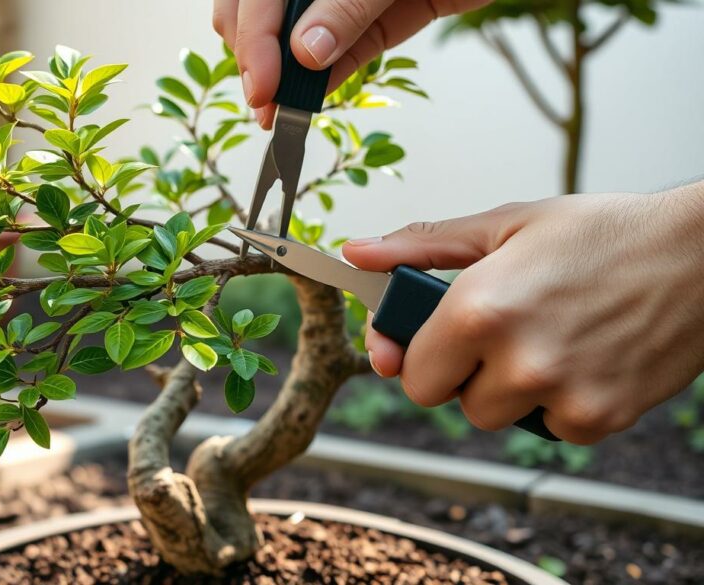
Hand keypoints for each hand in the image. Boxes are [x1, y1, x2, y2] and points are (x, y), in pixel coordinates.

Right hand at [213, 0, 490, 127]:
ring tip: (280, 112)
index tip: (263, 86)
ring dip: (280, 77)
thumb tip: (304, 53)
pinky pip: (335, 55)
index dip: (253, 39)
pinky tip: (309, 103)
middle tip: (266, 103)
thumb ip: (346, 5)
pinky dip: (319, 82)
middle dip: (253, 59)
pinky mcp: (370, 22)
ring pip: (285, 38)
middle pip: (254, 14)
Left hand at [343, 185, 703, 443]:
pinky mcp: (601, 417)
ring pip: (497, 416)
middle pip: (448, 401)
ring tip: (546, 338)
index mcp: (478, 307)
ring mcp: (560, 394)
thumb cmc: (600, 232)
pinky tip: (584, 356)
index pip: (410, 374)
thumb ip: (421, 246)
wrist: (700, 254)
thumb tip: (356, 253)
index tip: (422, 344)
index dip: (414, 357)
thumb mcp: (504, 224)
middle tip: (497, 332)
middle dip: (461, 371)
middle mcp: (515, 358)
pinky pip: (551, 426)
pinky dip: (559, 401)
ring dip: (509, 388)